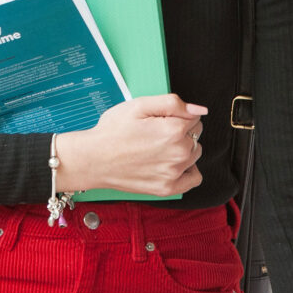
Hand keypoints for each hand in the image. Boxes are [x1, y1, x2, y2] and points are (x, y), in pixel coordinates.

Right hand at [56, 94, 206, 196]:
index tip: (160, 118)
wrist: (94, 159)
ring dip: (183, 148)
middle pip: (196, 135)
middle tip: (155, 131)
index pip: (194, 117)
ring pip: (194, 154)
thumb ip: (172, 103)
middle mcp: (179, 153)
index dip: (177, 114)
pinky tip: (171, 163)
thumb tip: (198, 110)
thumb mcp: (138, 105)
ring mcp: (174, 173)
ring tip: (158, 146)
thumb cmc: (112, 131)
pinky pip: (193, 178)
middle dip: (181, 130)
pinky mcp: (168, 188)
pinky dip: (187, 169)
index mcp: (173, 130)